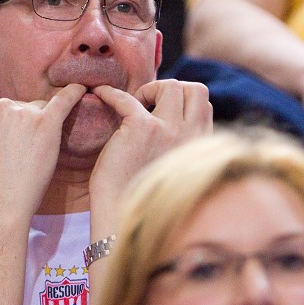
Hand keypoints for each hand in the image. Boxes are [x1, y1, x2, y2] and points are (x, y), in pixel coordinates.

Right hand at [0, 85, 86, 219]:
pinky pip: (65, 101)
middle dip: (25, 128)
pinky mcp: (47, 123)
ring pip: (41, 111)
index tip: (7, 152)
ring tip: (38, 153)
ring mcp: (23, 112)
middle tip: (23, 157)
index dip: (7, 132)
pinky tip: (83, 89)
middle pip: (22, 109)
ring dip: (43, 127)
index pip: (1, 111)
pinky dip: (75, 94)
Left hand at [88, 79, 211, 235]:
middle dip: (172, 88)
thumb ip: (177, 146)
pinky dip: (110, 93)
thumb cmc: (142, 197)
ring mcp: (169, 131)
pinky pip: (127, 98)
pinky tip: (100, 94)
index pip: (203, 104)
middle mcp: (190, 136)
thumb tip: (168, 124)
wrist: (123, 218)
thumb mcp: (171, 167)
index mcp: (199, 146)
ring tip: (133, 104)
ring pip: (170, 86)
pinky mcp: (142, 129)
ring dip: (150, 89)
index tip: (160, 109)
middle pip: (195, 89)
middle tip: (148, 103)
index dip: (182, 100)